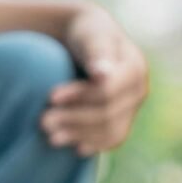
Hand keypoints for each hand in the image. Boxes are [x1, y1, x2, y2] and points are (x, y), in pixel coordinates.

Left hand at [40, 4, 149, 157]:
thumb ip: (97, 53)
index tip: (50, 96)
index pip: (107, 90)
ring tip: (50, 137)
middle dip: (73, 119)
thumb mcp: (91, 36)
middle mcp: (139, 90)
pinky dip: (93, 144)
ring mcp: (133, 108)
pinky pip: (112, 139)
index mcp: (134, 67)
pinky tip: (74, 147)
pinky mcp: (124, 120)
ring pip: (110, 131)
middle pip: (107, 113)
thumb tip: (102, 75)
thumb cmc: (87, 34)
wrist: (89, 42)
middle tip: (42, 122)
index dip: (79, 96)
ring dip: (79, 135)